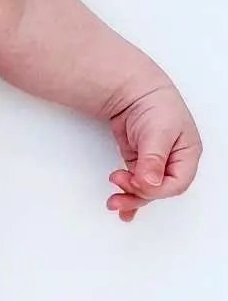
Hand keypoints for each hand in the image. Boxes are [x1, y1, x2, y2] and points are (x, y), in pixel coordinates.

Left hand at [106, 82, 201, 222]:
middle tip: (117, 197)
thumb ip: (153, 159)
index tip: (136, 183)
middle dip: (139, 195)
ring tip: (113, 202)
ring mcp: (155, 162)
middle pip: (160, 190)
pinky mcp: (139, 161)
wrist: (132, 91)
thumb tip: (150, 182)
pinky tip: (123, 209)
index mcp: (187, 154)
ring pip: (146, 189)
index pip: (177, 183)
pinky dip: (130, 195)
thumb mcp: (157, 131)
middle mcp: (174, 161)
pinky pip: (137, 183)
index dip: (156, 189)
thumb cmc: (154, 104)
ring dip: (130, 197)